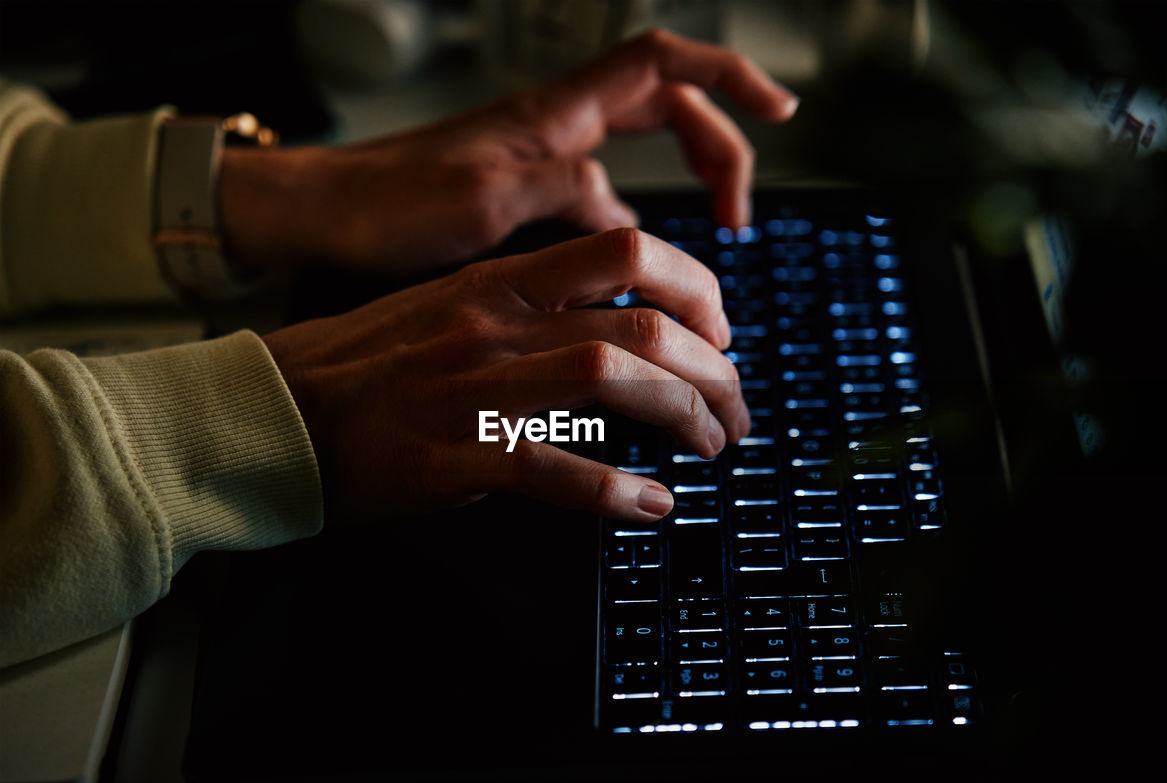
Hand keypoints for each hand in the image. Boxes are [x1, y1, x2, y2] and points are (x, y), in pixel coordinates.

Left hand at [221, 29, 796, 274]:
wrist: (326, 219)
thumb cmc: (389, 203)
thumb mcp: (485, 197)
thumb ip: (567, 192)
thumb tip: (632, 219)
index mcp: (556, 113)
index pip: (663, 66)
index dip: (729, 77)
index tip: (780, 110)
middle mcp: (558, 127)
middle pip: (672, 110)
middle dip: (721, 153)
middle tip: (739, 221)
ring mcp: (545, 160)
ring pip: (642, 158)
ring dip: (685, 192)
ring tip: (706, 253)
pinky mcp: (528, 196)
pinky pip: (606, 198)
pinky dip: (638, 227)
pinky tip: (637, 272)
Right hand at [262, 228, 747, 522]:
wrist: (272, 413)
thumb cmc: (359, 367)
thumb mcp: (449, 309)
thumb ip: (528, 312)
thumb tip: (613, 337)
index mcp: (499, 281)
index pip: (627, 251)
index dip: (696, 289)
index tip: (718, 332)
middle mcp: (498, 322)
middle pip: (644, 319)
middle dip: (714, 367)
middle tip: (734, 407)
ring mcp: (479, 387)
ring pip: (616, 377)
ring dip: (685, 416)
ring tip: (710, 447)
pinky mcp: (458, 457)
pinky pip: (559, 470)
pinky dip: (620, 492)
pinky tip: (653, 506)